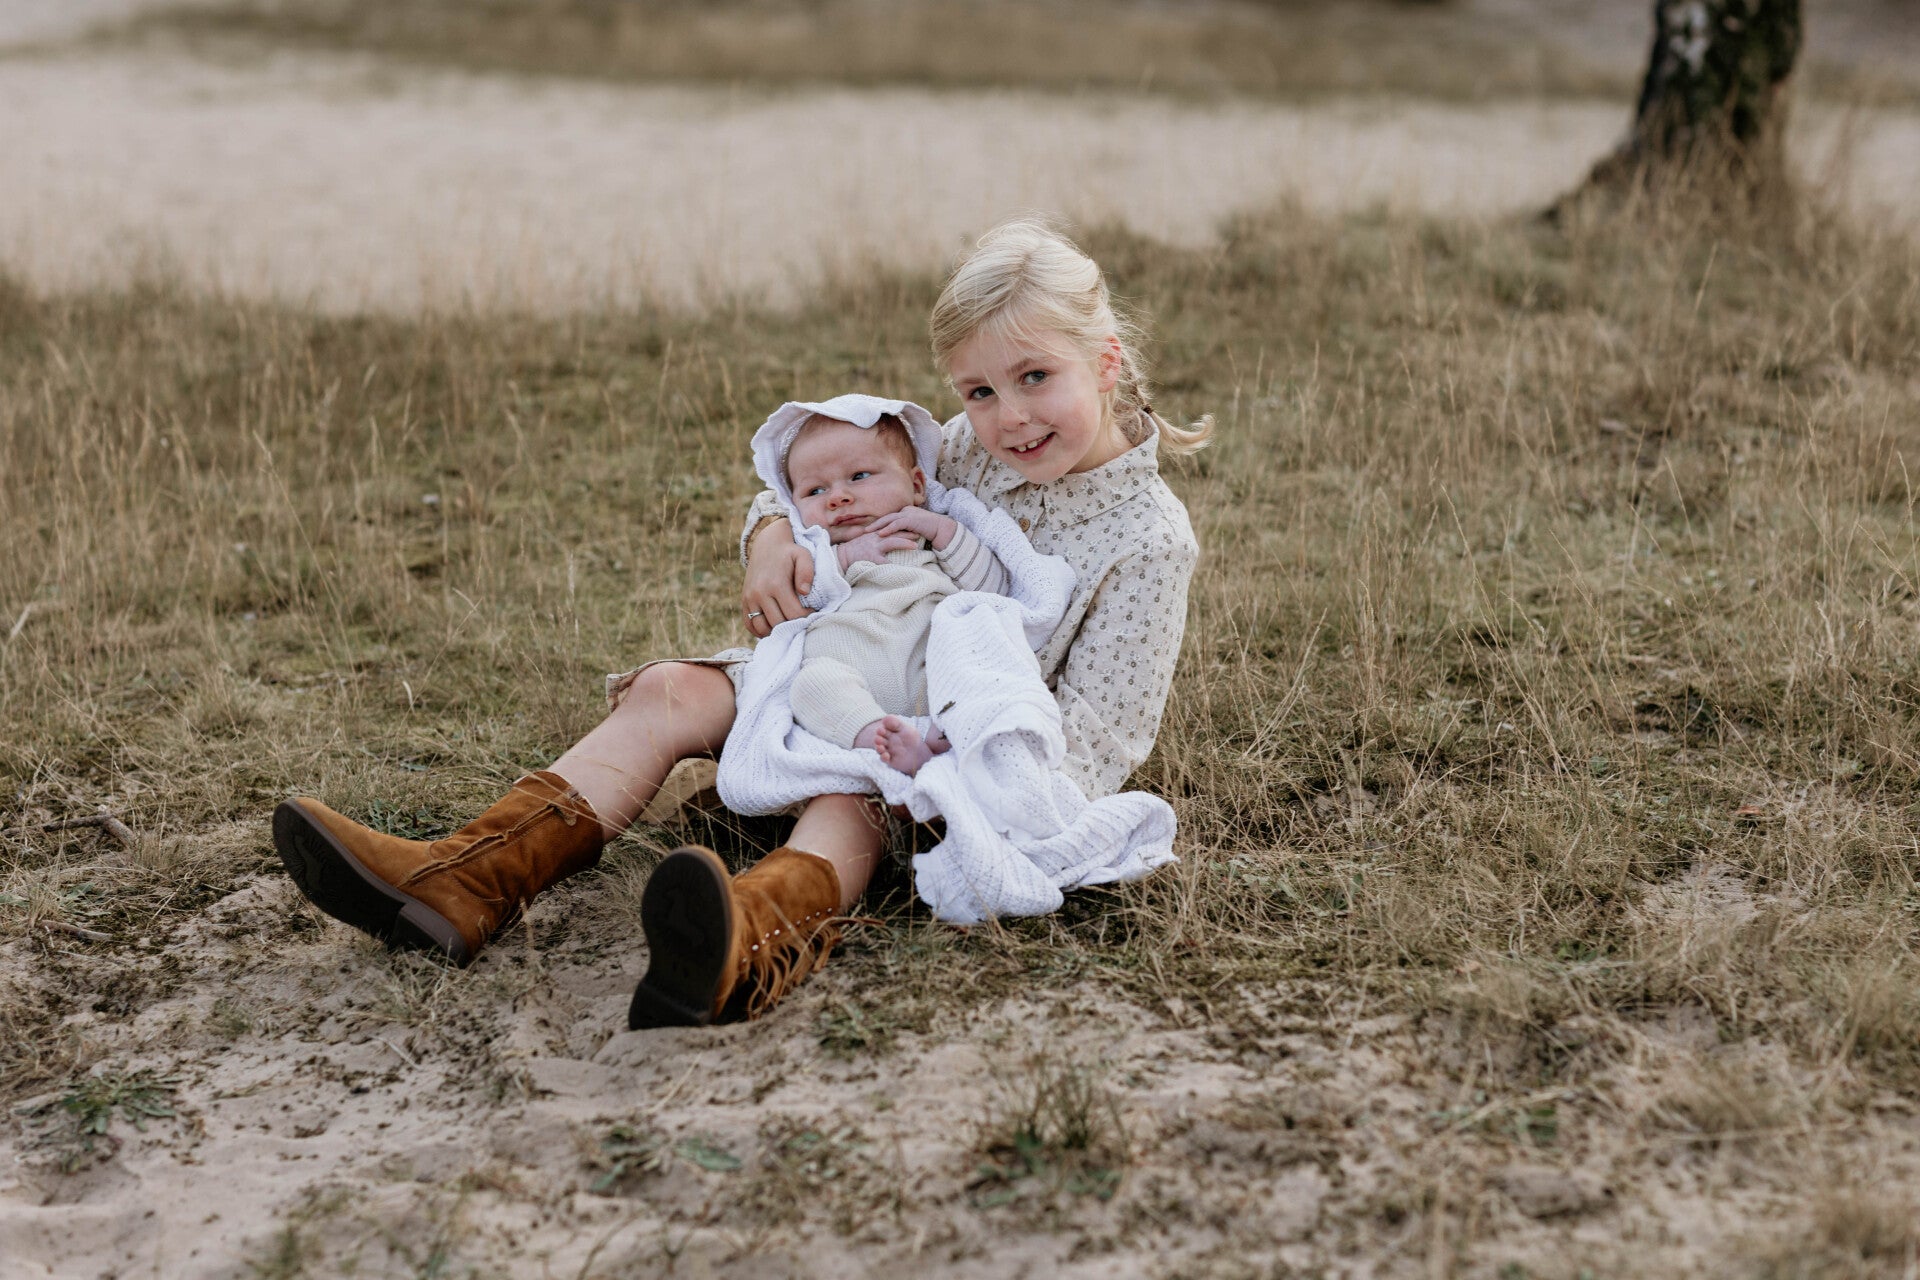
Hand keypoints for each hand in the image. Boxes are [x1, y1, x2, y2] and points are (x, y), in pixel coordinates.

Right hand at [742, 519, 813, 638]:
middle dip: (793, 626)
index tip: (812, 612)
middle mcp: (760, 593)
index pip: (793, 614)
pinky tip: (774, 627)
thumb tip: (804, 592)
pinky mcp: (744, 601)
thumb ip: (806, 572)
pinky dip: (761, 631)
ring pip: (762, 629)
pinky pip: (750, 625)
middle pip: (778, 624)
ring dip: (777, 631)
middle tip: (802, 619)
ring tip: (788, 624)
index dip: (806, 618)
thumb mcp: (803, 555)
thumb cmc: (789, 552)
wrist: (766, 545)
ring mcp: (749, 598)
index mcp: (776, 584)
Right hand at [835, 527, 920, 571]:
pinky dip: (893, 564)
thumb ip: (877, 538)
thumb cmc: (855, 550)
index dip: (903, 527)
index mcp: (876, 534)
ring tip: (915, 545)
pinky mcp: (871, 558)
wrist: (841, 557)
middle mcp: (876, 538)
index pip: (892, 528)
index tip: (914, 527)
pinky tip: (903, 567)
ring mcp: (873, 548)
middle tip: (920, 533)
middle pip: (894, 533)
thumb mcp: (867, 540)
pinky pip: (884, 561)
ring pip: (891, 542)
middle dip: (908, 533)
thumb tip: (889, 540)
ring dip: (904, 543)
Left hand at [867, 507, 956, 550]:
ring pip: (889, 519)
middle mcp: (906, 511)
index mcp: (906, 512)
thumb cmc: (930, 532)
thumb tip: (897, 538)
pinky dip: (888, 529)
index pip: (890, 517)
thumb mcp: (915, 530)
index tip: (870, 530)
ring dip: (877, 525)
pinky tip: (880, 534)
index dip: (880, 523)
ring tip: (868, 532)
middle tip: (864, 530)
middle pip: (887, 517)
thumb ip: (905, 531)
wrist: (942, 529)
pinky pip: (897, 524)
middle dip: (875, 523)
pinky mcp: (911, 519)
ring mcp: (908, 514)